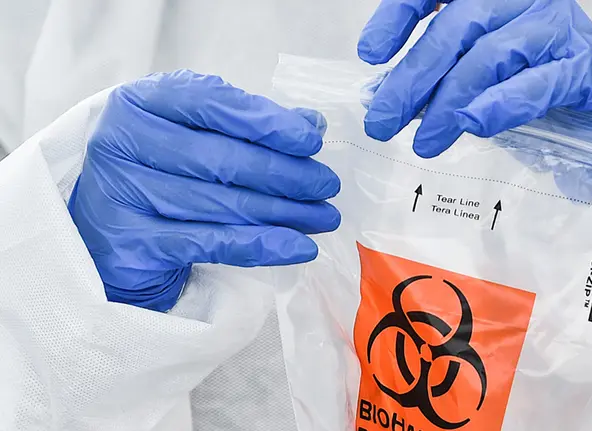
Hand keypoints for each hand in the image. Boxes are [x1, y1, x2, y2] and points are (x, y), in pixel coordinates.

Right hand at [69, 70, 340, 311]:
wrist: (104, 234)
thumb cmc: (157, 172)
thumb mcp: (192, 134)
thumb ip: (247, 124)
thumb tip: (311, 124)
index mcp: (139, 102)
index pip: (212, 104)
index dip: (268, 122)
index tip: (312, 140)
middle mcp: (122, 142)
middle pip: (223, 159)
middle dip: (287, 174)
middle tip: (327, 185)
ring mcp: (123, 194)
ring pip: (223, 203)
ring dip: (285, 213)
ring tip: (324, 217)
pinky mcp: (134, 243)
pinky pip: (214, 243)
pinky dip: (264, 245)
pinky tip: (300, 246)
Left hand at [357, 0, 591, 157]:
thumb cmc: (536, 83)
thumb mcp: (478, 74)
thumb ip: (439, 76)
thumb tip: (387, 96)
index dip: (398, 16)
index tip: (371, 55)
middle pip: (456, 28)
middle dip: (413, 78)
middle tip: (384, 120)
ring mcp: (556, 26)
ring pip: (490, 54)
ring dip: (450, 100)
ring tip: (424, 140)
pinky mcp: (586, 64)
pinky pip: (538, 82)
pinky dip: (502, 104)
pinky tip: (473, 124)